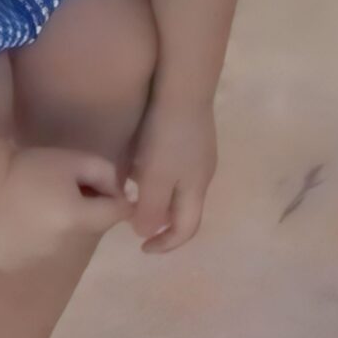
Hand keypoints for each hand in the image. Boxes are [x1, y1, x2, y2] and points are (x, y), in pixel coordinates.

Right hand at [0, 146, 131, 270]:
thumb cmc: (30, 167)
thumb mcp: (77, 160)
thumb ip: (108, 174)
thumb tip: (119, 193)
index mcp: (77, 220)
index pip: (118, 214)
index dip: (117, 199)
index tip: (104, 187)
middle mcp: (59, 248)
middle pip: (91, 228)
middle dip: (88, 210)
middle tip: (66, 189)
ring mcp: (34, 260)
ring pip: (66, 241)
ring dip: (63, 227)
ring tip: (42, 204)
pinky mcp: (13, 264)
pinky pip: (39, 251)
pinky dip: (38, 239)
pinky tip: (23, 220)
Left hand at [129, 102, 216, 252]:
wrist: (184, 91)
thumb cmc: (167, 138)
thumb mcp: (155, 178)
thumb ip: (150, 209)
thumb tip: (146, 232)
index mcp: (196, 188)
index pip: (187, 228)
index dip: (166, 244)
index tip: (140, 247)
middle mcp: (203, 174)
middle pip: (185, 208)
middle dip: (160, 219)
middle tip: (133, 218)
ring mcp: (201, 154)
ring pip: (180, 188)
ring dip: (158, 198)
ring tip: (134, 192)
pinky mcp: (193, 138)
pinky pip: (177, 169)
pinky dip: (160, 178)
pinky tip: (143, 164)